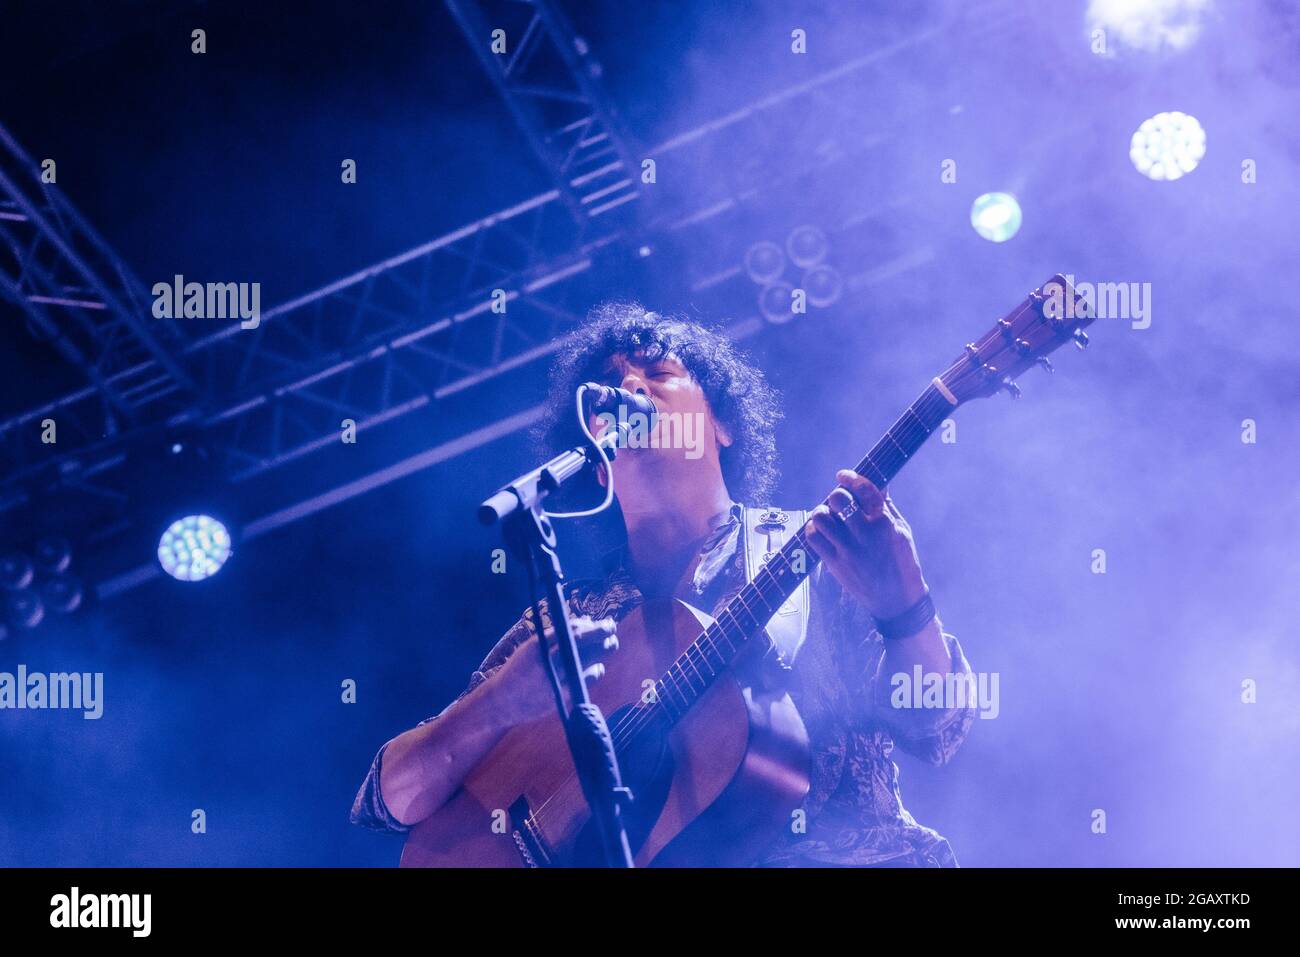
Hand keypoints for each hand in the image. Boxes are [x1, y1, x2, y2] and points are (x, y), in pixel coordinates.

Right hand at [492, 615, 618, 723]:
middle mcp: (547, 660)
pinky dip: (595, 671)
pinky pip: (586, 680)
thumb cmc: (521, 670)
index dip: (593, 626)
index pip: (572, 629)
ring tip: (610, 645)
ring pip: (589, 660)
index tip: (605, 623)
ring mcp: (554, 679)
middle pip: (583, 642)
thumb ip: (557, 636)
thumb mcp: (532, 648)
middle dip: (603, 634)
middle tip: (612, 630)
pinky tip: (598, 668)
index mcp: (539, 645)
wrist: (502, 701)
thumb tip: (587, 622)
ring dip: (603, 651)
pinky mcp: (560, 696)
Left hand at [803, 469, 927, 619]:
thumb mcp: (902, 530)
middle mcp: (867, 536)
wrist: (897, 601)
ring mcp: (849, 551)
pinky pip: (813, 537)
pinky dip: (813, 529)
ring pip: (821, 516)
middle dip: (836, 495)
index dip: (851, 478)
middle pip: (838, 499)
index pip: (865, 490)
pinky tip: (822, 531)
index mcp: (886, 524)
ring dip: (822, 511)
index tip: (843, 475)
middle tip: (839, 502)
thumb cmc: (902, 561)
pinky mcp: (835, 565)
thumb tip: (877, 481)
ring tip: (830, 516)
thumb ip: (886, 505)